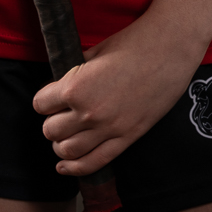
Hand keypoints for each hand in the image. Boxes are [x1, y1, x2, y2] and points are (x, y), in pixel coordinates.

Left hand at [32, 20, 197, 175]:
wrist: (170, 49)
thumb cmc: (134, 43)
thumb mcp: (95, 52)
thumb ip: (74, 72)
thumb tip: (61, 85)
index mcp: (76, 87)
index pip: (40, 105)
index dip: (44, 100)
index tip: (51, 97)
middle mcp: (89, 112)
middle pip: (51, 130)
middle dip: (51, 122)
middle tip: (59, 115)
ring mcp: (109, 129)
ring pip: (68, 150)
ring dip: (61, 145)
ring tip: (65, 136)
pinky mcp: (128, 138)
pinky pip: (94, 162)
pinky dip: (75, 168)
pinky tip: (65, 166)